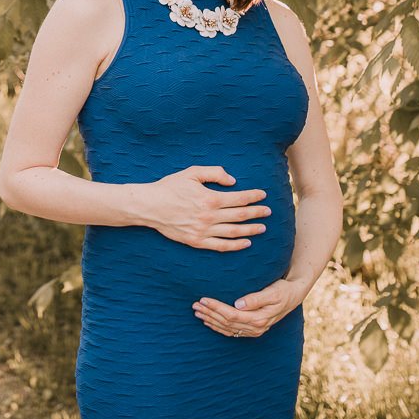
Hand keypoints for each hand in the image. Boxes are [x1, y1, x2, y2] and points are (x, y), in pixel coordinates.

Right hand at [142, 166, 269, 251]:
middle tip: (268, 211)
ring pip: (234, 232)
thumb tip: (233, 181)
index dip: (253, 196)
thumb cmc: (170, 187)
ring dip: (251, 230)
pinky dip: (235, 245)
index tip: (262, 195)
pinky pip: (221, 246)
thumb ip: (214, 173)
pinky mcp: (197, 241)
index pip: (239, 198)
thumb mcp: (191, 173)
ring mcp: (203, 231)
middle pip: (240, 216)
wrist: (150, 206)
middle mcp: (209, 217)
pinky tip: (246, 243)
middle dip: (257, 213)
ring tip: (262, 227)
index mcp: (210, 198)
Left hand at [192, 278, 307, 337]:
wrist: (293, 295)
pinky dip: (218, 327)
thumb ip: (256, 298)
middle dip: (210, 313)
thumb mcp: (273, 292)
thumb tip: (239, 304)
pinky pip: (232, 331)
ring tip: (197, 312)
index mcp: (260, 318)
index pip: (232, 314)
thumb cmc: (282, 290)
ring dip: (211, 320)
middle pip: (227, 322)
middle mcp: (256, 328)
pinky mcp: (252, 329)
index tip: (203, 299)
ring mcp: (254, 331)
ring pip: (227, 328)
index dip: (216, 307)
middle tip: (194, 305)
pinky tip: (208, 322)